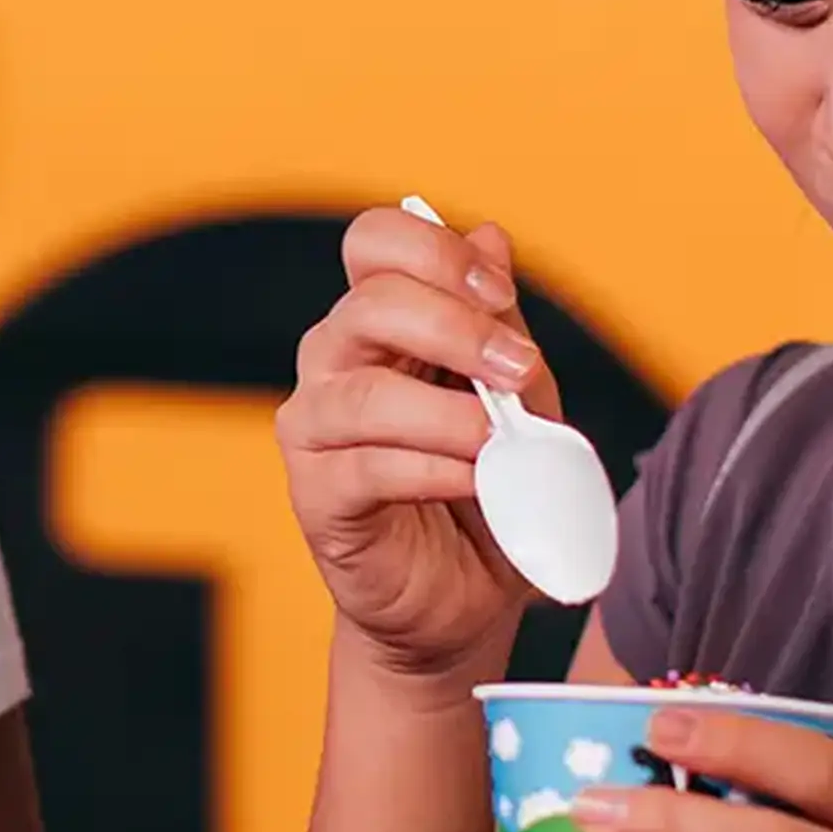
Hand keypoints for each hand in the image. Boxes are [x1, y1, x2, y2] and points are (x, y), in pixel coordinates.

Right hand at [275, 203, 564, 684]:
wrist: (467, 593)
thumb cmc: (490, 483)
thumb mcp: (517, 395)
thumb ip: (500, 326)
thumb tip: (493, 238)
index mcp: (381, 320)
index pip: (375, 242)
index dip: (435, 253)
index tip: (501, 294)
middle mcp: (334, 359)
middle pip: (370, 304)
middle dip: (456, 327)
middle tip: (518, 367)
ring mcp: (314, 426)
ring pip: (364, 394)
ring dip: (448, 414)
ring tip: (500, 440)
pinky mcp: (315, 495)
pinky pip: (366, 468)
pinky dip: (431, 470)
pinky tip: (473, 480)